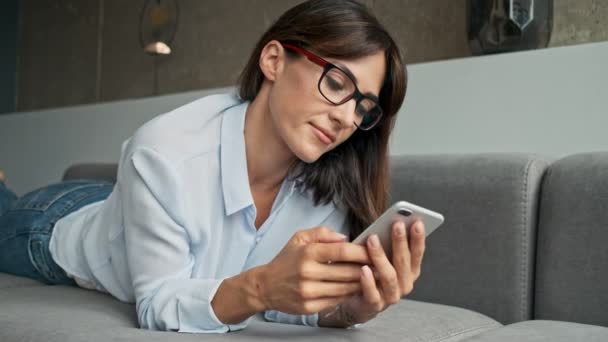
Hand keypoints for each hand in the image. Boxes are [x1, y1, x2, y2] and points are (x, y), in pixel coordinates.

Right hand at [256, 226, 370, 314]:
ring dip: (362, 283)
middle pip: (347, 272)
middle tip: (382, 265)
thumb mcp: (299, 238)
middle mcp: (308, 272)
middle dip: (367, 269)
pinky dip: (349, 294)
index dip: (362, 252)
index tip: (375, 251)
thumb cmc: (287, 260)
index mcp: (308, 253)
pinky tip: (357, 288)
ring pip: (345, 288)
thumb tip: (345, 237)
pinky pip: (337, 300)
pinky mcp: (309, 307)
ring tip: (374, 277)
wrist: (265, 286)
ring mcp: (308, 291)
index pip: (342, 251)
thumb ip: (322, 233)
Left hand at [321, 220, 425, 326]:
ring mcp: (391, 296)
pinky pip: (372, 294)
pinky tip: (363, 269)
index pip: (417, 253)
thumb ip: (387, 244)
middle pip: (404, 262)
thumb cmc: (372, 273)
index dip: (418, 238)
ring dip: (381, 256)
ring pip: (389, 276)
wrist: (357, 302)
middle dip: (401, 242)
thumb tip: (390, 222)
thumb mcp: (382, 257)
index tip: (417, 222)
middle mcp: (404, 285)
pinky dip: (369, 282)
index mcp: (410, 272)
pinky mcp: (374, 306)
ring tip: (373, 239)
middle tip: (396, 224)